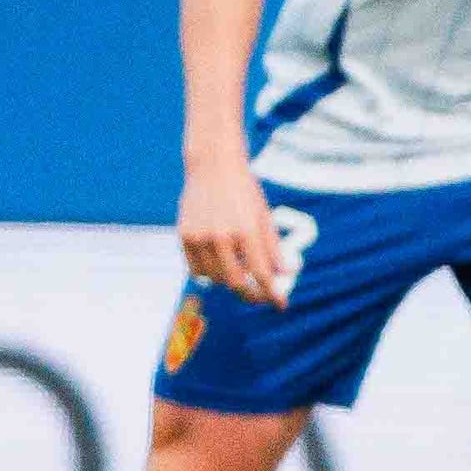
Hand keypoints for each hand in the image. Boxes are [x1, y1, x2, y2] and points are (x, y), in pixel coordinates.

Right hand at [181, 157, 291, 304]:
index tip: (280, 304)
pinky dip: (209, 273)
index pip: (261, 273)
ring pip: (215, 278)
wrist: (213, 165)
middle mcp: (221, 236)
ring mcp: (200, 237)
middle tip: (261, 295)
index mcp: (246, 230)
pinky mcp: (184, 236)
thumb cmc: (244, 190)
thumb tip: (286, 273)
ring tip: (241, 272)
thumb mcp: (264, 216)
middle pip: (235, 282)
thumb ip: (273, 247)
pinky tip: (221, 265)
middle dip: (251, 294)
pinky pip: (196, 268)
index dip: (272, 293)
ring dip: (230, 281)